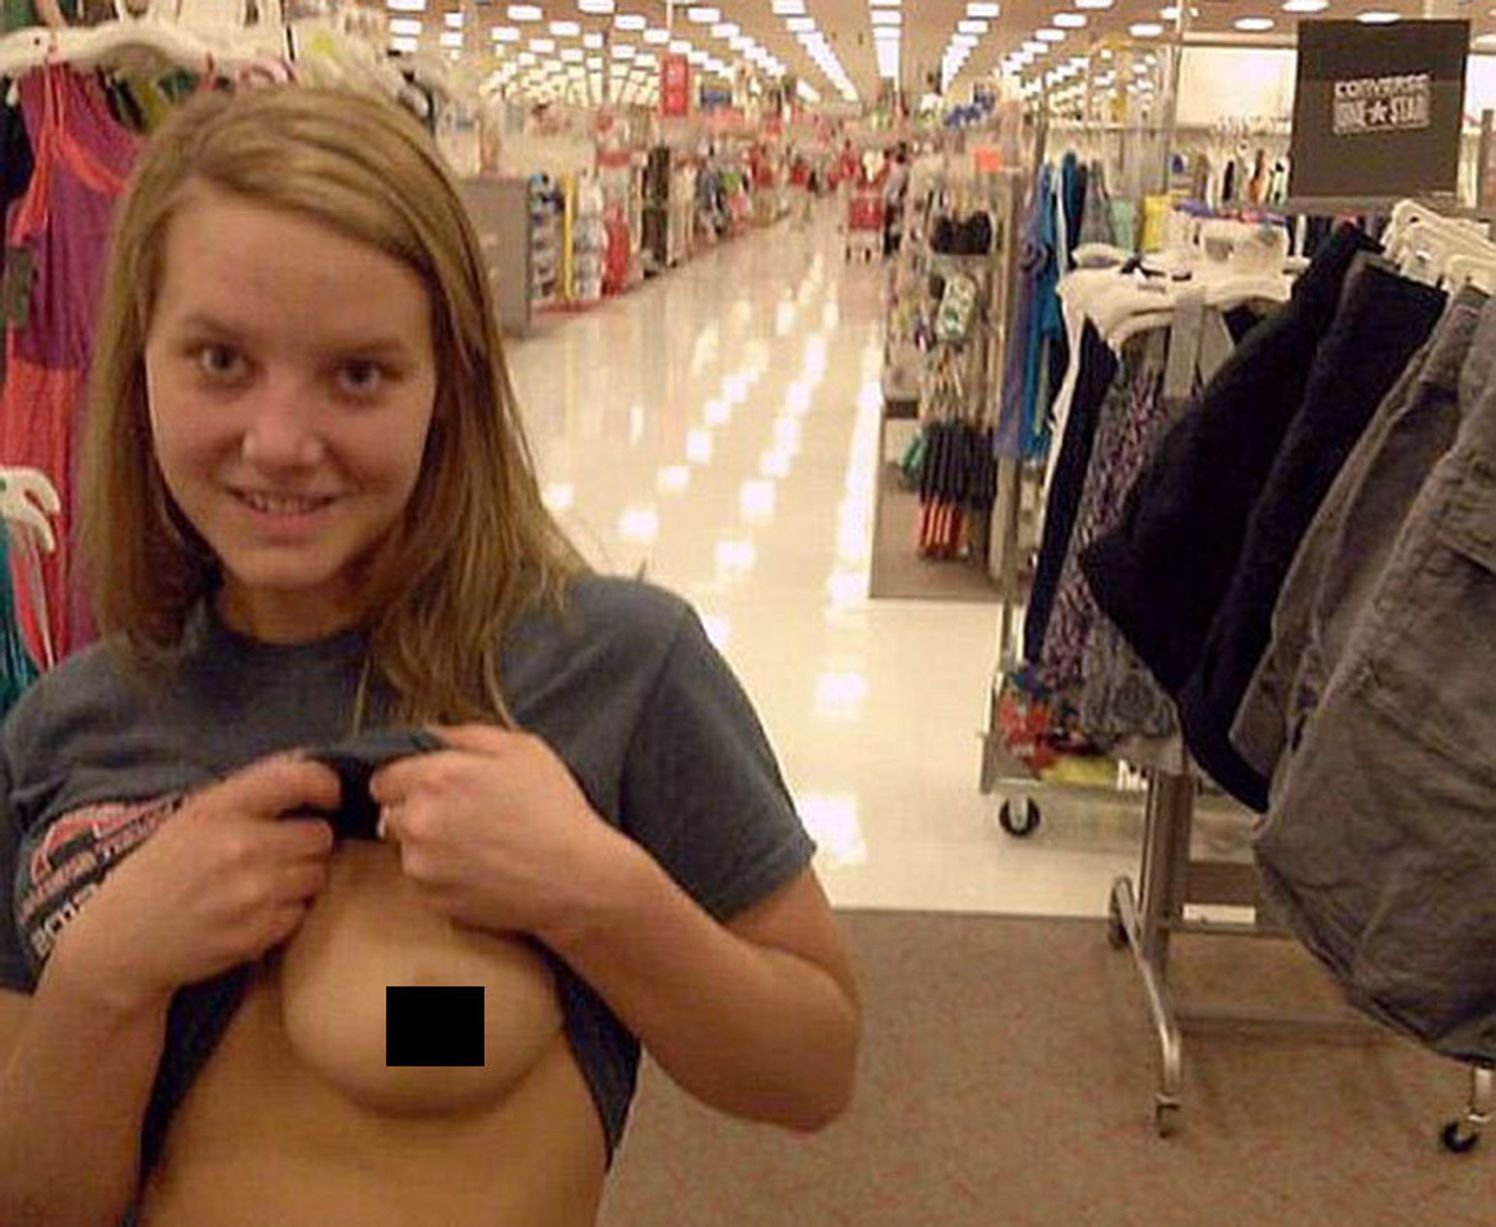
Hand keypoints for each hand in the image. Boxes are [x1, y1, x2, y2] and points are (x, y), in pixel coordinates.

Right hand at [52, 755, 339, 1004]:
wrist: (122, 942)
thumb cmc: (162, 870)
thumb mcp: (193, 816)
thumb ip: (250, 791)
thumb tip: (309, 764)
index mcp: (218, 809)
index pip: (296, 778)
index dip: (323, 784)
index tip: (327, 797)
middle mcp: (239, 847)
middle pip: (320, 835)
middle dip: (308, 842)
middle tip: (282, 851)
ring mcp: (251, 894)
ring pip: (317, 875)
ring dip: (301, 878)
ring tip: (264, 883)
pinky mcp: (257, 933)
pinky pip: (301, 913)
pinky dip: (287, 912)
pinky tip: (255, 911)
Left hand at [369, 724, 639, 940]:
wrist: (576, 878)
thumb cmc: (554, 810)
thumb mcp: (522, 749)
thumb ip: (466, 735)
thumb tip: (431, 736)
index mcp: (435, 779)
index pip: (382, 778)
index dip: (409, 780)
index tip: (433, 788)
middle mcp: (418, 823)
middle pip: (390, 815)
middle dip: (418, 812)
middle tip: (463, 816)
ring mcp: (423, 867)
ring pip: (408, 851)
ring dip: (430, 846)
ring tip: (478, 845)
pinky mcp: (434, 901)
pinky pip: (426, 883)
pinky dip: (445, 877)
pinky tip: (482, 869)